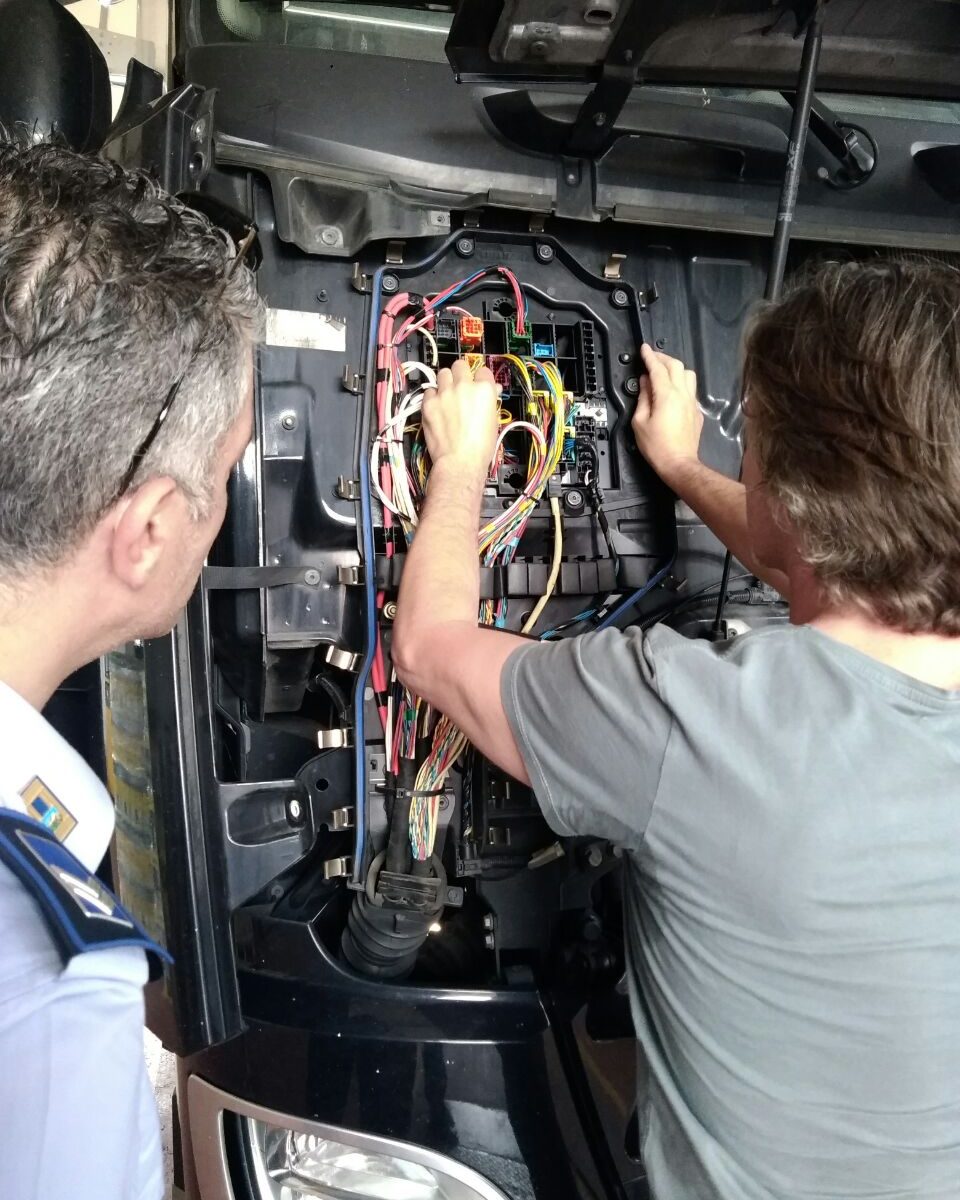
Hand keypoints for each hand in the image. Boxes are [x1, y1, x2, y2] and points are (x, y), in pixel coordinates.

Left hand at [422, 359, 499, 480]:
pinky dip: (433, 396)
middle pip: (460, 365)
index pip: (483, 371)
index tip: (478, 384)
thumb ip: (490, 400)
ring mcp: (444, 393)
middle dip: (461, 373)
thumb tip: (490, 391)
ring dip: (446, 381)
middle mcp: (463, 386)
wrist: (460, 462)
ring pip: (443, 373)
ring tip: (447, 393)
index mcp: (484, 389)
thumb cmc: (480, 447)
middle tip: (461, 385)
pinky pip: (429, 390)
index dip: (480, 378)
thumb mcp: (493, 421)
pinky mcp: (428, 403)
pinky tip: (437, 406)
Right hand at [632, 344, 703, 485]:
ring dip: (676, 368)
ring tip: (664, 371)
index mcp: (666, 395)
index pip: (658, 368)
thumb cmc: (657, 446)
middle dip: (663, 358)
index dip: (649, 356)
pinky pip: (690, 390)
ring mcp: (692, 402)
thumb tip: (644, 382)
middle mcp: (682, 394)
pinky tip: (673, 391)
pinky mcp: (696, 411)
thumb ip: (643, 398)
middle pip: (676, 366)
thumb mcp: (640, 422)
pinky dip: (681, 384)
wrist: (679, 463)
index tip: (644, 348)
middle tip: (652, 358)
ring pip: (688, 374)